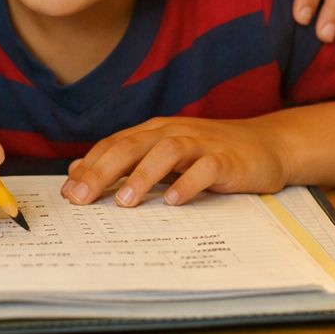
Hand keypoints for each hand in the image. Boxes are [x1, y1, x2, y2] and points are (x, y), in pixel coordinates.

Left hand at [61, 116, 288, 207]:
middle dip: (104, 171)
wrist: (267, 145)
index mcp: (155, 132)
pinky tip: (174, 201)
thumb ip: (127, 161)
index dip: (90, 166)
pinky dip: (188, 183)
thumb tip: (79, 171)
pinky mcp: (227, 159)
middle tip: (82, 198)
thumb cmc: (211, 154)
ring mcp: (202, 143)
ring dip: (143, 176)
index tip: (68, 192)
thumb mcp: (166, 155)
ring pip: (166, 152)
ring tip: (124, 201)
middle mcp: (174, 132)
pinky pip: (205, 168)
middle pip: (132, 146)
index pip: (115, 144)